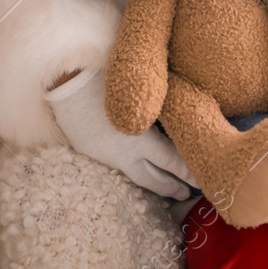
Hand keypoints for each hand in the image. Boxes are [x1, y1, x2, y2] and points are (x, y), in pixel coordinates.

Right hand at [46, 67, 196, 198]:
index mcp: (140, 137)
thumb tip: (184, 112)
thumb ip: (163, 106)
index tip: (201, 180)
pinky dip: (131, 168)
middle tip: (186, 194)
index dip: (187, 173)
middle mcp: (123, 151)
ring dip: (151, 181)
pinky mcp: (88, 148)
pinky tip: (138, 166)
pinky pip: (115, 164)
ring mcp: (103, 152)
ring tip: (167, 187)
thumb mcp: (144, 91)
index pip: (170, 161)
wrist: (66, 77)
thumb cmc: (109, 74)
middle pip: (151, 177)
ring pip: (132, 173)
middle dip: (171, 187)